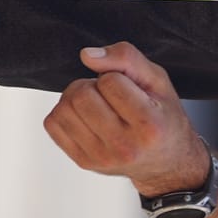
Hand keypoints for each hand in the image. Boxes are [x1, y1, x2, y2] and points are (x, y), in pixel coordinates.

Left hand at [43, 43, 210, 197]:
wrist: (166, 163)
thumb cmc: (163, 117)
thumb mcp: (158, 81)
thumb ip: (127, 58)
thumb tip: (87, 55)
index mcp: (148, 125)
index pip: (109, 81)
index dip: (114, 75)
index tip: (127, 87)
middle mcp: (124, 146)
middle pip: (81, 96)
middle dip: (90, 84)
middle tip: (107, 93)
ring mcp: (101, 158)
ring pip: (63, 109)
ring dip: (75, 98)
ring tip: (96, 104)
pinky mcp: (84, 162)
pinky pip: (52, 124)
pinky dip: (64, 113)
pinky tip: (85, 117)